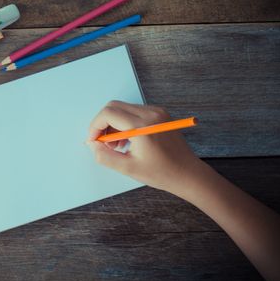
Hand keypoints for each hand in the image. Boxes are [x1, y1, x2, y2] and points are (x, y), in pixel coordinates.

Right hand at [86, 101, 205, 196]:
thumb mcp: (128, 168)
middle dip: (103, 124)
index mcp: (142, 126)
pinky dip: (125, 123)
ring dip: (113, 124)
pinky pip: (134, 112)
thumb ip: (105, 156)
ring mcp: (156, 111)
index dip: (95, 126)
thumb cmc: (162, 173)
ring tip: (116, 145)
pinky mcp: (160, 114)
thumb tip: (92, 145)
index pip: (108, 113)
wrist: (188, 174)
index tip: (93, 141)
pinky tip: (127, 140)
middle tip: (103, 143)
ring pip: (123, 108)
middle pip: (114, 106)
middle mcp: (150, 113)